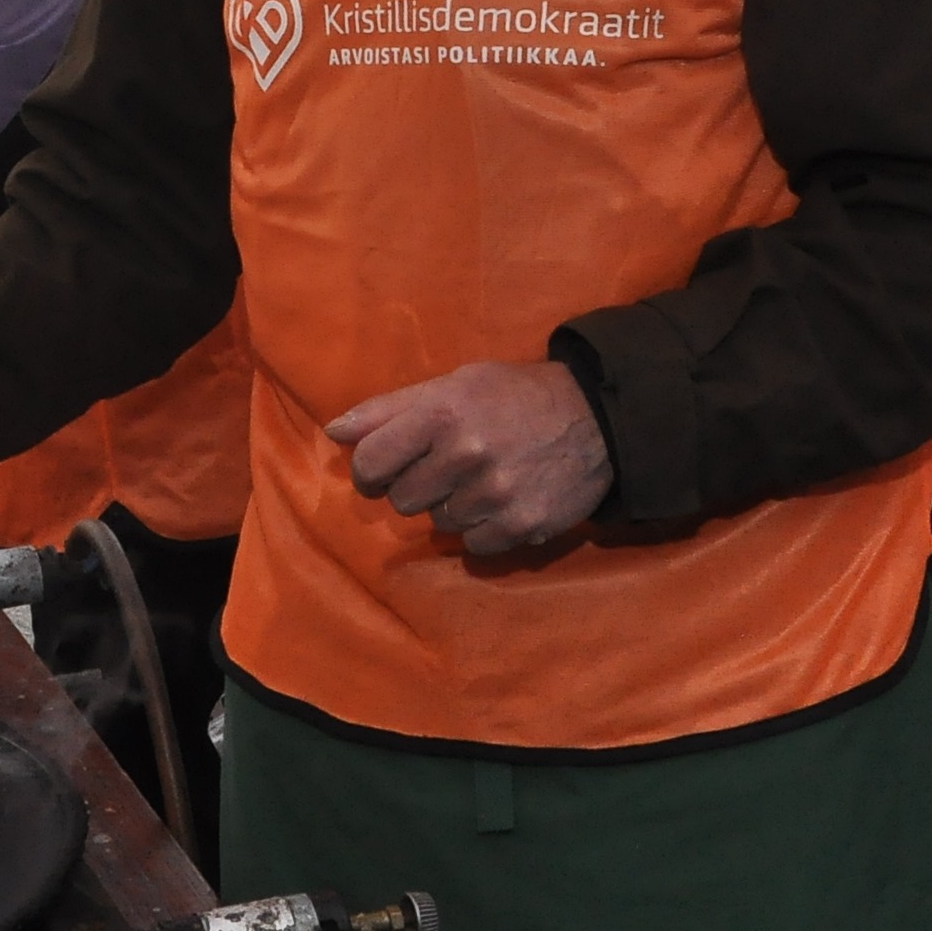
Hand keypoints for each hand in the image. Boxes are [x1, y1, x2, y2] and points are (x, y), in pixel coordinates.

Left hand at [329, 360, 609, 557]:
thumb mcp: (453, 385)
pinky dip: (484, 527)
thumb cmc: (513, 396)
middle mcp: (466, 454)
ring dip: (454, 506)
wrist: (597, 419)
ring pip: (439, 524)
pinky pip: (473, 545)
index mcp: (441, 412)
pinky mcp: (520, 526)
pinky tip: (504, 500)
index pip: (369, 461)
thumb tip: (335, 432)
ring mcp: (495, 495)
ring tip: (483, 478)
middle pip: (401, 500)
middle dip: (417, 486)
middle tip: (447, 466)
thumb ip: (389, 409)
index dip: (370, 468)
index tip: (385, 467)